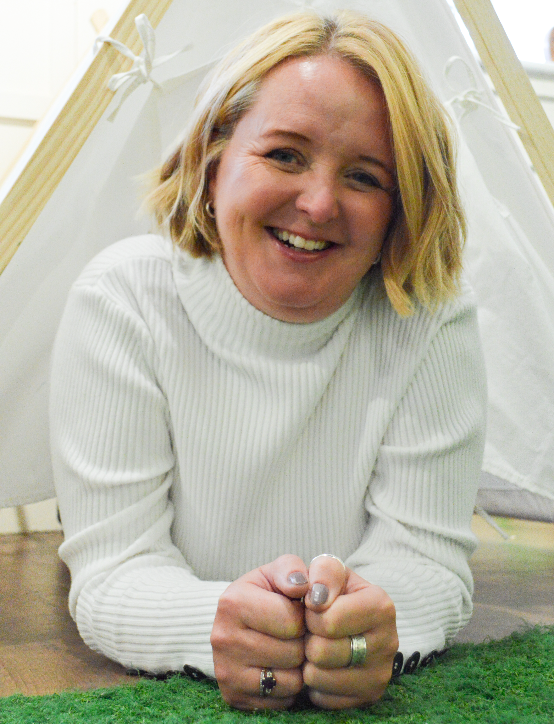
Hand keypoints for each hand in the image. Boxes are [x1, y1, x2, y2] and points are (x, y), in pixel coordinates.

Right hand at [211, 554, 309, 709]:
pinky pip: (281, 701)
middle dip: (301, 642)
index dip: (302, 616)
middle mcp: (223, 638)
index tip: (293, 610)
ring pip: (290, 681)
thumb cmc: (266, 593)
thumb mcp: (277, 571)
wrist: (238, 620)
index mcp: (233, 602)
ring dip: (296, 666)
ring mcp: (225, 671)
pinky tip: (278, 666)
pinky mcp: (232, 696)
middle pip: (292, 653)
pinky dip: (286, 687)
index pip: (292, 621)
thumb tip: (303, 586)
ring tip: (286, 647)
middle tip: (291, 632)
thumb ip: (292, 570)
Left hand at [303, 554, 398, 708]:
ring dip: (308, 661)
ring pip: (319, 677)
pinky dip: (315, 683)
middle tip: (314, 628)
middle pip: (322, 651)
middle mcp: (389, 642)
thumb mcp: (329, 569)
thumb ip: (322, 571)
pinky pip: (323, 698)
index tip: (314, 605)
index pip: (328, 620)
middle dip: (309, 637)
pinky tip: (323, 664)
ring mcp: (381, 674)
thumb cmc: (332, 590)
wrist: (346, 615)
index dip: (311, 612)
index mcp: (382, 606)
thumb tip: (317, 596)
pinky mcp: (368, 697)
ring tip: (317, 643)